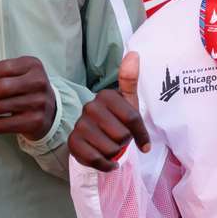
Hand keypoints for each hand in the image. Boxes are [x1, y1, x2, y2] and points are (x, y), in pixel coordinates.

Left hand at [0, 55, 55, 140]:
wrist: (50, 112)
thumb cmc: (27, 92)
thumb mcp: (18, 77)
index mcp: (31, 65)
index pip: (2, 68)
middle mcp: (37, 82)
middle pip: (0, 87)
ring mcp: (38, 102)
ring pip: (0, 106)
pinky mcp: (36, 121)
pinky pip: (5, 124)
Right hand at [68, 51, 150, 171]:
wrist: (96, 140)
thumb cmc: (117, 121)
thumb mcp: (128, 102)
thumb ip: (130, 79)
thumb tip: (133, 53)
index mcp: (105, 95)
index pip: (132, 118)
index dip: (141, 134)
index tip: (143, 142)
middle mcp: (90, 107)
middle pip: (121, 135)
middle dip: (125, 143)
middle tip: (119, 140)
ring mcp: (80, 125)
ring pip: (110, 148)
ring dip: (115, 154)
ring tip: (111, 147)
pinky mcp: (73, 143)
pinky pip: (96, 160)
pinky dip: (106, 165)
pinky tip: (107, 161)